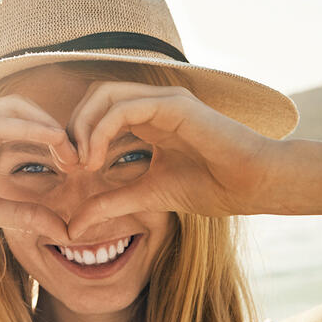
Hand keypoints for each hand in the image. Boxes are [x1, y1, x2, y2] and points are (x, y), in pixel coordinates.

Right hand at [0, 96, 79, 245]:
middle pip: (23, 109)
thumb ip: (20, 214)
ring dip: (45, 126)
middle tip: (81, 157)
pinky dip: (21, 128)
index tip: (78, 165)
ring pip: (10, 109)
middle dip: (55, 129)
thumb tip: (62, 229)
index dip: (54, 138)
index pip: (23, 122)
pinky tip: (47, 141)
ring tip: (69, 150)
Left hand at [65, 82, 282, 236]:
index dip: (77, 136)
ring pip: (104, 94)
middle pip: (94, 96)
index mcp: (148, 118)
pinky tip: (97, 159)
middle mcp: (154, 102)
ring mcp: (164, 99)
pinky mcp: (173, 105)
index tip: (71, 171)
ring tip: (83, 162)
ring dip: (84, 127)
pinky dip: (102, 131)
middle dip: (73, 127)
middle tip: (68, 164)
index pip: (97, 110)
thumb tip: (74, 226)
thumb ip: (111, 204)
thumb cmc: (213, 188)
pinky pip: (124, 108)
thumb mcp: (148, 197)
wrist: (253, 186)